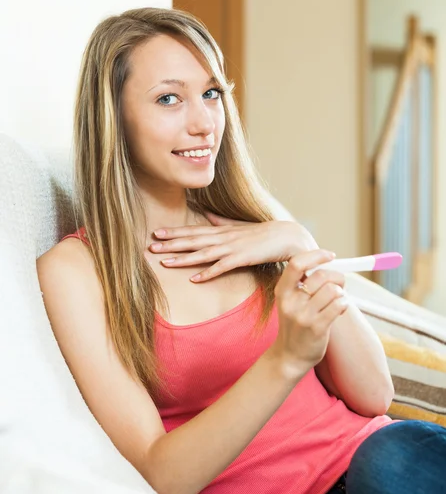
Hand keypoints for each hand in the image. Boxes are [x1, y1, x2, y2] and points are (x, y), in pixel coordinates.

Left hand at [148, 212, 319, 281]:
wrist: (287, 236)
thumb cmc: (263, 233)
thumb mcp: (239, 225)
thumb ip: (222, 221)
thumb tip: (207, 214)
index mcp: (221, 230)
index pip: (193, 231)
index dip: (174, 232)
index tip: (156, 233)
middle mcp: (223, 237)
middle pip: (192, 241)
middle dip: (171, 244)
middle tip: (150, 247)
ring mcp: (232, 248)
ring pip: (203, 253)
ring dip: (183, 258)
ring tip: (164, 263)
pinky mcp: (242, 258)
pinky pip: (222, 267)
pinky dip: (208, 273)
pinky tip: (194, 280)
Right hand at [269, 249, 347, 378]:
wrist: (289, 356)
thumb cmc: (295, 324)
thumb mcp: (290, 301)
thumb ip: (304, 283)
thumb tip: (329, 261)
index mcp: (282, 291)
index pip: (296, 263)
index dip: (316, 255)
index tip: (330, 255)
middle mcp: (290, 301)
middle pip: (321, 275)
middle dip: (337, 278)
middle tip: (339, 286)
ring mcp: (303, 315)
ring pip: (333, 290)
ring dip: (341, 293)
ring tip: (337, 301)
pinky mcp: (317, 327)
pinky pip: (339, 304)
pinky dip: (344, 304)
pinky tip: (340, 309)